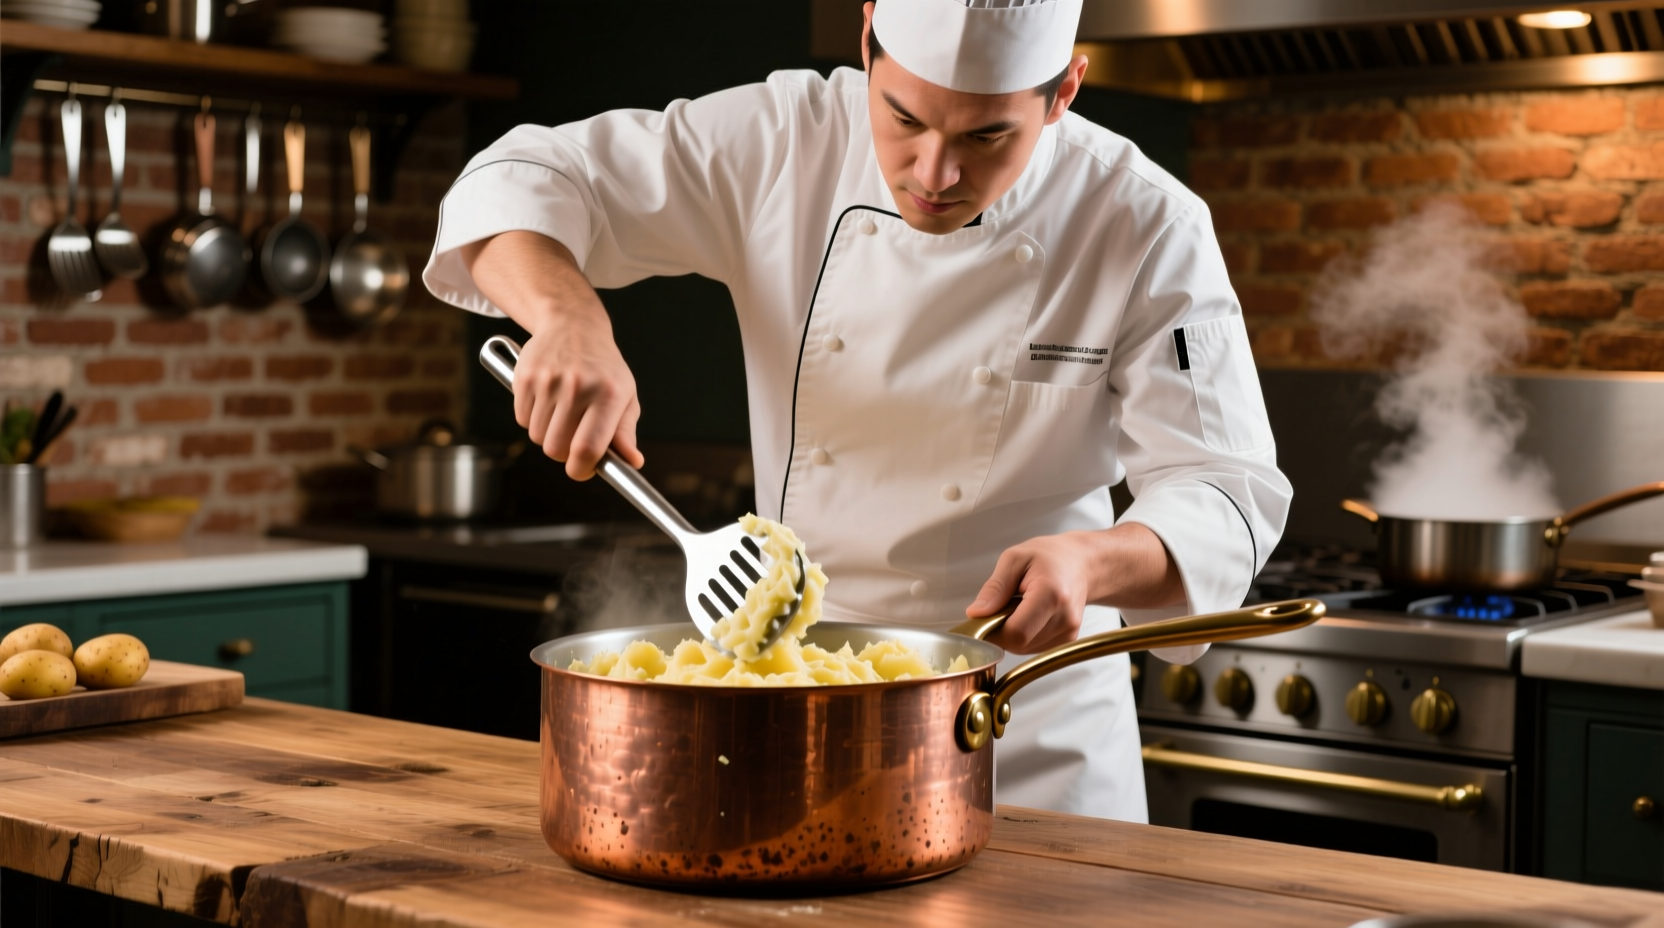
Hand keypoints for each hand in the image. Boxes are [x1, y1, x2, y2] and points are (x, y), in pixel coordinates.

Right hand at [514, 320, 642, 480]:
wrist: (573, 325)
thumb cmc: (603, 368)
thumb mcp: (625, 396)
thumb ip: (625, 433)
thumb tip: (632, 463)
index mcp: (609, 394)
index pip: (587, 448)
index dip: (581, 469)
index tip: (582, 470)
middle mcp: (578, 386)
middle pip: (556, 448)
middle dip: (563, 454)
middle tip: (572, 440)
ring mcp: (549, 380)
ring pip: (537, 436)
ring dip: (548, 435)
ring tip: (562, 414)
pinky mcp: (525, 376)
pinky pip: (521, 419)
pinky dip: (532, 419)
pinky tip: (546, 401)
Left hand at [965, 523, 1184, 654]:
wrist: (1090, 561)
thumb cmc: (1052, 555)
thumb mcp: (1017, 557)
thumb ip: (995, 587)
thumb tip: (976, 614)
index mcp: (1052, 596)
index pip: (1014, 634)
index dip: (993, 630)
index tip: (984, 616)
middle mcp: (1065, 620)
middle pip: (1018, 645)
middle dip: (1003, 627)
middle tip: (1005, 602)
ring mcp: (1069, 633)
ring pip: (1025, 648)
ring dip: (1015, 629)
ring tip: (1023, 601)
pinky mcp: (1068, 640)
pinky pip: (1034, 647)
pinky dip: (1026, 632)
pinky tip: (1032, 611)